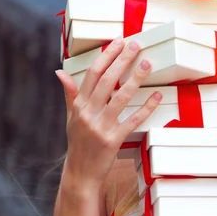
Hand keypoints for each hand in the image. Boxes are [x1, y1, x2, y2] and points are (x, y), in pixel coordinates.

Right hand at [56, 37, 161, 188]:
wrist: (81, 174)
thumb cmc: (79, 144)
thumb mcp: (71, 118)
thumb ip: (70, 94)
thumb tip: (60, 72)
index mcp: (78, 105)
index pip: (92, 74)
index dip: (106, 56)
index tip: (118, 41)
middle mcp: (88, 114)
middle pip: (106, 80)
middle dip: (122, 60)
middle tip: (136, 45)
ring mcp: (100, 127)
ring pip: (120, 97)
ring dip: (135, 78)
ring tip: (147, 64)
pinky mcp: (113, 140)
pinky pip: (133, 120)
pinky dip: (146, 107)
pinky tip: (156, 95)